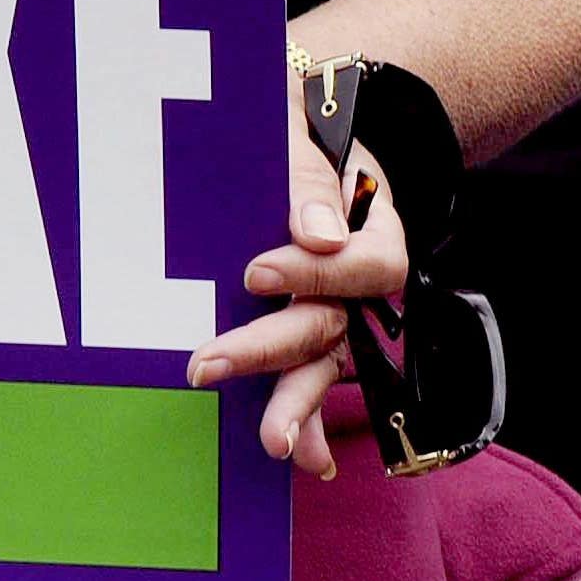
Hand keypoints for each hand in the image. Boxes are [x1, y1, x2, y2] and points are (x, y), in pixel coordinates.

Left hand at [187, 78, 414, 479]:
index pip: (364, 261)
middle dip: (273, 349)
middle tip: (206, 364)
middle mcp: (364, 278)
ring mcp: (342, 310)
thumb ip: (305, 172)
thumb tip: (318, 234)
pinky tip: (300, 459)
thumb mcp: (300, 123)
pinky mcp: (314, 333)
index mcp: (374, 224)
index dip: (315, 272)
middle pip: (336, 323)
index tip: (253, 272)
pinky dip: (310, 423)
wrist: (308, 127)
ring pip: (328, 363)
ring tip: (271, 445)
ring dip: (297, 406)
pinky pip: (316, 379)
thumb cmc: (296, 121)